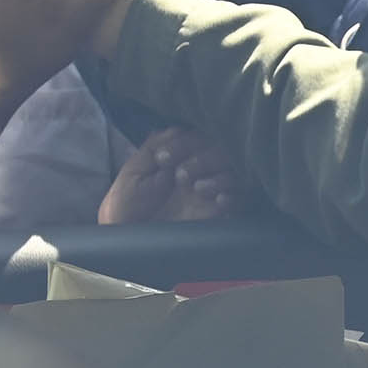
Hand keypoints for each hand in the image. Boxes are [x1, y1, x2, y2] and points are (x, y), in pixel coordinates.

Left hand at [100, 128, 245, 224]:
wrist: (128, 238)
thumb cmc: (127, 203)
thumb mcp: (134, 171)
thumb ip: (154, 147)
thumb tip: (178, 129)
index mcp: (180, 157)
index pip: (195, 138)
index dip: (183, 144)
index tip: (162, 159)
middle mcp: (199, 171)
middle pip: (220, 151)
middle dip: (202, 159)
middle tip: (180, 175)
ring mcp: (209, 193)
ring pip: (234, 174)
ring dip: (219, 178)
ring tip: (197, 188)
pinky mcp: (217, 215)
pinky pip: (239, 200)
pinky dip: (233, 197)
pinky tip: (219, 200)